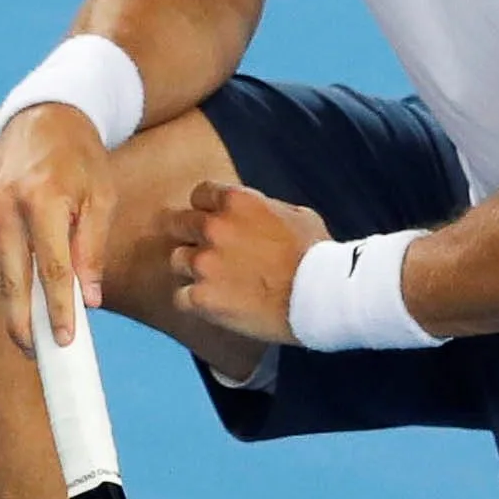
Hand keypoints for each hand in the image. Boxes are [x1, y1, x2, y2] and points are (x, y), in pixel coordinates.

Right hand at [0, 103, 112, 352]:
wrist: (44, 117)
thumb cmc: (81, 162)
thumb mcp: (101, 201)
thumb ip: (92, 251)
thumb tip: (89, 301)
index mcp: (42, 198)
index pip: (52, 270)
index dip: (58, 310)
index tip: (63, 342)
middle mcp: (3, 201)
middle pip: (12, 279)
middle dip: (23, 322)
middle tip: (35, 354)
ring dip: (11, 303)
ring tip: (30, 331)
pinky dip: (1, 275)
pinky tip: (17, 288)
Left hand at [164, 180, 329, 345]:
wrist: (321, 297)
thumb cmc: (317, 256)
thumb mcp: (297, 216)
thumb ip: (266, 209)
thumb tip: (259, 212)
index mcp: (236, 201)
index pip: (200, 194)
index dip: (206, 208)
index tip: (213, 221)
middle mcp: (214, 228)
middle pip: (179, 223)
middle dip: (190, 235)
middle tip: (206, 252)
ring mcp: (204, 263)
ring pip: (177, 260)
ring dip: (192, 270)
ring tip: (214, 282)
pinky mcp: (202, 297)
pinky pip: (180, 297)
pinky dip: (194, 302)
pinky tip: (214, 305)